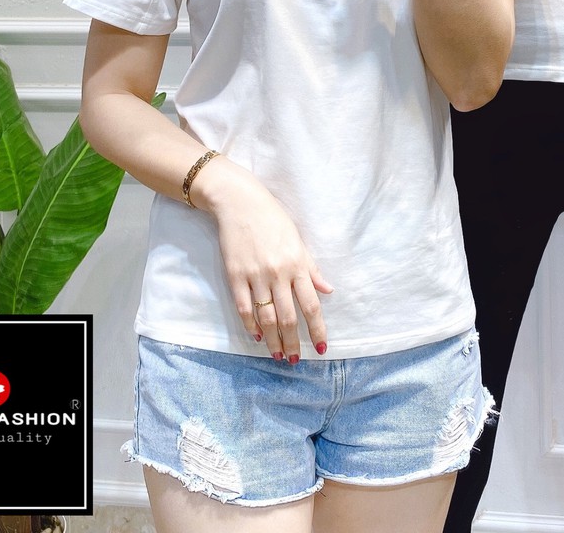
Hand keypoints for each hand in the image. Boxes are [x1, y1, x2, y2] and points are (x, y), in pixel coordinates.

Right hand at [196, 157, 332, 360]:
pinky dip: (251, 325)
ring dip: (274, 340)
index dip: (317, 329)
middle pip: (289, 317)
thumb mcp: (298, 241)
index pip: (311, 305)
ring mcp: (255, 276)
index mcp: (297, 264)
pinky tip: (257, 336)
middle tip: (295, 360)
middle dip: (294, 342)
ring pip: (267, 317)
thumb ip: (311, 269)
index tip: (322, 347)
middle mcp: (278, 273)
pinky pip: (244, 307)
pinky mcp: (235, 275)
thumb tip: (328, 291)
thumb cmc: (273, 219)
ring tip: (277, 355)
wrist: (240, 203)